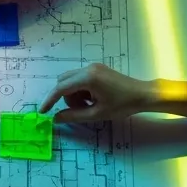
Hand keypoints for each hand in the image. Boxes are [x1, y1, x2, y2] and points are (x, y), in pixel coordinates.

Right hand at [39, 63, 154, 122]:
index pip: (61, 88)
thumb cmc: (122, 105)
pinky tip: (94, 99)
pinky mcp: (97, 69)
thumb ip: (74, 116)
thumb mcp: (97, 114)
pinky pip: (80, 79)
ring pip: (71, 80)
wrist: (142, 95)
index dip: (50, 100)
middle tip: (81, 110)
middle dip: (66, 97)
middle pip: (63, 81)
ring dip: (74, 94)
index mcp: (87, 78)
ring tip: (90, 105)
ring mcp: (92, 67)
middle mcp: (87, 68)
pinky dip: (81, 90)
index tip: (43, 111)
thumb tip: (56, 118)